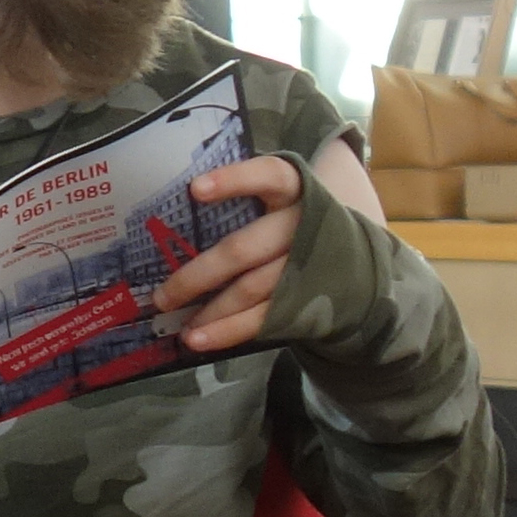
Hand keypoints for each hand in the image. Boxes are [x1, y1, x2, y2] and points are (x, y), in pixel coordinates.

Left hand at [155, 154, 307, 352]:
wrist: (356, 258)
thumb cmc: (294, 222)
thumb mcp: (282, 199)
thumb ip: (244, 200)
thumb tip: (174, 215)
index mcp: (294, 191)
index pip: (268, 176)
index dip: (235, 180)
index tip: (195, 190)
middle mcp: (302, 226)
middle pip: (243, 250)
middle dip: (198, 276)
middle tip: (161, 297)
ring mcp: (306, 266)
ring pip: (250, 289)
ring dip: (210, 311)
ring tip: (177, 325)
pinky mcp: (305, 298)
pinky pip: (263, 318)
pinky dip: (228, 332)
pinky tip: (199, 339)